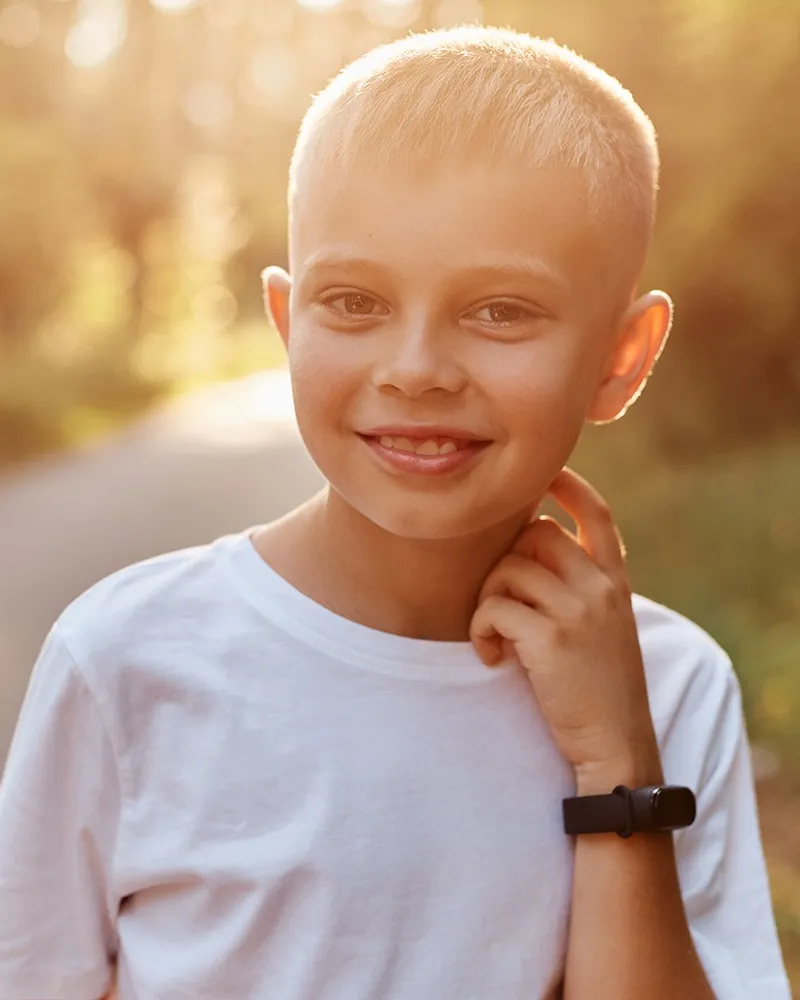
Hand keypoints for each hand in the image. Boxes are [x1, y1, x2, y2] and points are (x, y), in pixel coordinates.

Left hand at [469, 466, 659, 778]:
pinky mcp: (550, 640)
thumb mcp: (605, 627)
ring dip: (487, 600)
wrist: (617, 746)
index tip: (545, 475)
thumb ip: (579, 587)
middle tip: (500, 601)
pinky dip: (481, 629)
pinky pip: (495, 608)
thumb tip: (530, 549)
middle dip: (505, 560)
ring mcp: (577, 611)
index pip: (596, 512)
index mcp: (615, 581)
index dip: (569, 485)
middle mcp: (600, 587)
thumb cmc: (599, 688)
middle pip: (535, 533)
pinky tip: (491, 656)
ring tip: (493, 636)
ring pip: (508, 568)